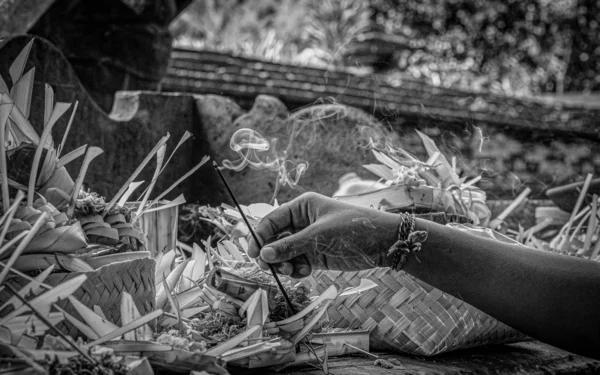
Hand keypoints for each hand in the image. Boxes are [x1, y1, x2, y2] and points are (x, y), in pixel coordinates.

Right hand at [247, 192, 400, 277]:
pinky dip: (296, 269)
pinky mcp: (316, 255)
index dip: (260, 236)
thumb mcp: (320, 236)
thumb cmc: (353, 228)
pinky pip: (297, 262)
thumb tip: (264, 254)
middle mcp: (302, 221)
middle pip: (275, 239)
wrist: (383, 243)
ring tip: (292, 270)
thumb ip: (291, 245)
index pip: (272, 220)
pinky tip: (304, 272)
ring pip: (284, 253)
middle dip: (271, 253)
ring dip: (284, 264)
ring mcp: (309, 239)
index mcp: (302, 206)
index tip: (253, 253)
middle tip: (269, 267)